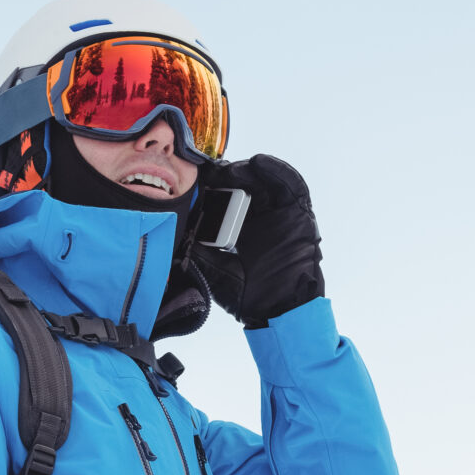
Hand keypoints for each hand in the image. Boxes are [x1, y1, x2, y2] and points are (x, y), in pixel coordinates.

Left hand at [190, 154, 323, 327]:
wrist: (280, 311)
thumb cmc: (250, 296)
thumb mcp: (214, 271)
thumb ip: (198, 253)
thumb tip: (176, 235)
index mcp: (238, 228)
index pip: (223, 197)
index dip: (210, 185)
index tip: (192, 178)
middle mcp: (258, 217)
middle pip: (242, 183)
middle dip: (224, 174)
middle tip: (206, 169)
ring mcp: (279, 213)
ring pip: (264, 179)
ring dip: (246, 168)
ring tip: (226, 167)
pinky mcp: (299, 212)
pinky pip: (292, 185)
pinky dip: (277, 171)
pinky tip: (259, 163)